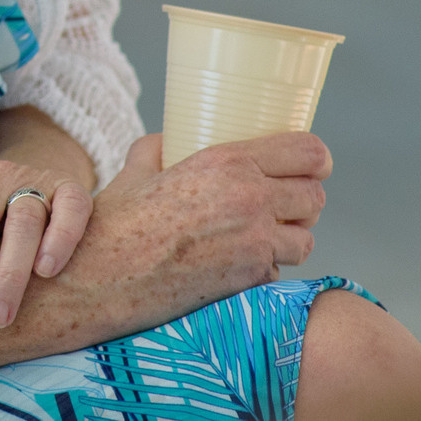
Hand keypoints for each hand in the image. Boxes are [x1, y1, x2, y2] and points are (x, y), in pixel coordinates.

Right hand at [53, 132, 331, 335]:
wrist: (102, 276)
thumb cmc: (114, 222)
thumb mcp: (137, 169)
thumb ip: (161, 149)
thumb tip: (170, 141)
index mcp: (227, 161)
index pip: (308, 152)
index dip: (317, 160)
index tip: (312, 165)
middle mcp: (250, 199)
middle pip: (315, 197)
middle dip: (303, 201)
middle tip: (283, 202)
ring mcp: (255, 242)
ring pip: (306, 239)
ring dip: (290, 236)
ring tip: (263, 234)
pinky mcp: (250, 279)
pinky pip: (280, 269)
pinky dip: (267, 266)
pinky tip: (238, 261)